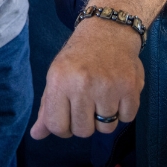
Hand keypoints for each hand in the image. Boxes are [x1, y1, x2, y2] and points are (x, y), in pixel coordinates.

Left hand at [31, 18, 143, 138]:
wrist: (108, 31)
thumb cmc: (78, 58)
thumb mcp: (56, 77)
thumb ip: (47, 108)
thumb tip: (36, 135)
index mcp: (60, 81)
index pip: (57, 127)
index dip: (63, 127)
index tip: (69, 115)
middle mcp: (82, 84)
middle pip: (83, 132)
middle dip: (85, 122)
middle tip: (87, 102)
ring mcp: (108, 86)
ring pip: (106, 129)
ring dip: (105, 117)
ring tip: (102, 94)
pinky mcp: (130, 87)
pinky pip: (126, 119)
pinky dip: (123, 110)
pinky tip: (117, 91)